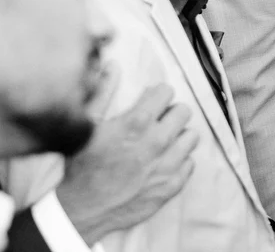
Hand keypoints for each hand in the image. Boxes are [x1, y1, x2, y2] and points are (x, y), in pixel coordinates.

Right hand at [57, 78, 199, 244]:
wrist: (83, 209)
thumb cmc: (82, 164)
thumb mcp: (87, 124)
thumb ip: (103, 91)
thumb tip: (113, 65)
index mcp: (137, 122)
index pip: (167, 91)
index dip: (157, 95)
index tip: (149, 102)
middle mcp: (157, 142)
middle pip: (184, 111)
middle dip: (170, 113)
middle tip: (157, 121)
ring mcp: (167, 166)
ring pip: (192, 136)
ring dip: (178, 136)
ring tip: (162, 142)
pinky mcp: (171, 186)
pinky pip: (190, 163)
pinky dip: (179, 161)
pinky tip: (162, 162)